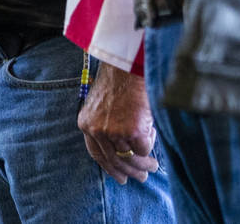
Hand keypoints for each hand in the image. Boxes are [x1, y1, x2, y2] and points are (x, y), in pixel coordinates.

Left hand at [77, 59, 157, 183]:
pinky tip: (154, 137)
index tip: (120, 176)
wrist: (129, 62)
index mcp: (86, 123)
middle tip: (141, 177)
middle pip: (113, 160)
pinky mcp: (132, 131)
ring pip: (130, 157)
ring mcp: (114, 132)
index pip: (96, 154)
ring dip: (143, 164)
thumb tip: (123, 145)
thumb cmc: (119, 75)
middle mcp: (96, 130)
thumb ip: (106, 122)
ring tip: (152, 166)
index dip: (109, 167)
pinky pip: (143, 147)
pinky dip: (149, 145)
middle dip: (128, 171)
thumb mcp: (103, 101)